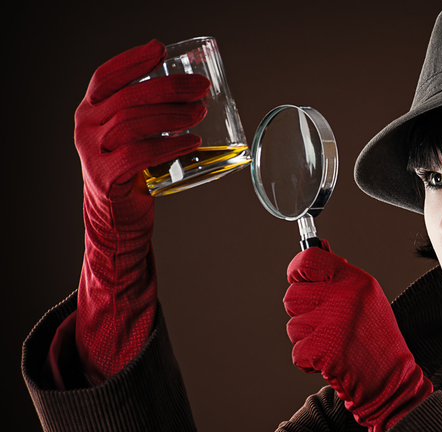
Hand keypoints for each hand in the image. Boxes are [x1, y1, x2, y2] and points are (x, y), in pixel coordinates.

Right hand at [74, 40, 209, 383]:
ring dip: (173, 115)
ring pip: (134, 123)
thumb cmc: (132, 171)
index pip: (107, 76)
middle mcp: (86, 127)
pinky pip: (141, 154)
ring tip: (200, 113)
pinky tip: (193, 141)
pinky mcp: (107, 178)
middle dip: (169, 88)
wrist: (116, 218)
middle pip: (129, 97)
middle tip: (201, 88)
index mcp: (91, 111)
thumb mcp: (132, 136)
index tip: (161, 50)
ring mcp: (93, 153)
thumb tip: (195, 89)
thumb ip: (147, 112)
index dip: (133, 60)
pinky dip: (170, 145)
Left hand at [284, 243, 432, 431]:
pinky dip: (309, 361)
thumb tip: (314, 250)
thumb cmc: (376, 338)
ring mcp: (334, 325)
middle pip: (292, 295)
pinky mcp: (325, 351)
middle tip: (324, 323)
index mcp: (355, 281)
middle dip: (302, 311)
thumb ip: (339, 276)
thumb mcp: (366, 297)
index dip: (297, 269)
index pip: (309, 260)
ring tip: (332, 343)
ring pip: (293, 325)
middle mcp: (345, 298)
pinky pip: (297, 352)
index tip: (298, 278)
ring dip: (306, 339)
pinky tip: (330, 360)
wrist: (391, 379)